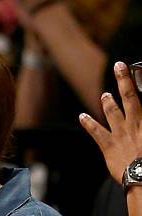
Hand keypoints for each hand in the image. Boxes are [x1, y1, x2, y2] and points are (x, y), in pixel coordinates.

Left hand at [80, 61, 141, 182]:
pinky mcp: (108, 146)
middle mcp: (135, 124)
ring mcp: (120, 134)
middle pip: (130, 97)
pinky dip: (88, 122)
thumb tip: (140, 120)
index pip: (140, 99)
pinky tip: (82, 116)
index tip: (136, 71)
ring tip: (104, 95)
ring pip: (112, 112)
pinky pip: (96, 131)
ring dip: (108, 102)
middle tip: (119, 66)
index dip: (136, 84)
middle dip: (124, 80)